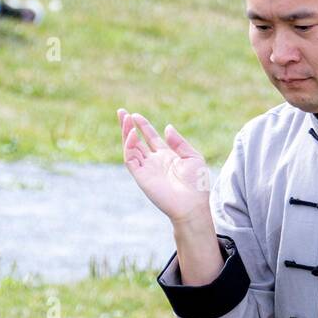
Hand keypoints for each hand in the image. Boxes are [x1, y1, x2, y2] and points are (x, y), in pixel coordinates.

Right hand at [117, 108, 211, 225]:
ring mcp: (146, 169)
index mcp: (167, 157)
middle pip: (137, 141)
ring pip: (131, 148)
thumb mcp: (192, 157)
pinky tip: (132, 134)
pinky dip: (129, 146)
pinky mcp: (141, 176)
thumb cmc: (196, 185)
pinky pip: (130, 159)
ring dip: (126, 133)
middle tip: (121, 112)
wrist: (192, 205)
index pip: (151, 138)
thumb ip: (179, 142)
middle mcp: (154, 162)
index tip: (136, 115)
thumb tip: (167, 127)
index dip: (143, 126)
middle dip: (128, 127)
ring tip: (125, 118)